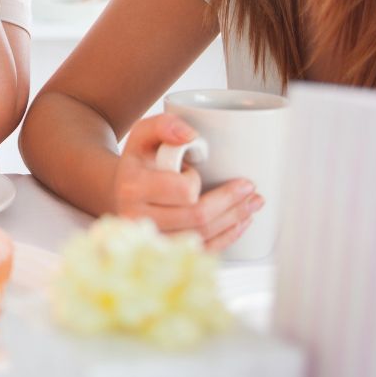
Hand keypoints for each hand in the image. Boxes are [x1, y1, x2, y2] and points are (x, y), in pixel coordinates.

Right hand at [112, 114, 262, 251]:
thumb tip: (190, 136)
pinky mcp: (166, 251)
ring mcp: (152, 239)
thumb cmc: (139, 162)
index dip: (195, 181)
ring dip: (234, 220)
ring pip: (203, 236)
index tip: (194, 171)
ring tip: (252, 203)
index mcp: (133, 188)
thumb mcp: (144, 135)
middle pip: (197, 218)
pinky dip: (226, 237)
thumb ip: (164, 125)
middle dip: (231, 203)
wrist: (123, 191)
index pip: (181, 191)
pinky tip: (240, 223)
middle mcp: (139, 218)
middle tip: (250, 188)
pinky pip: (202, 251)